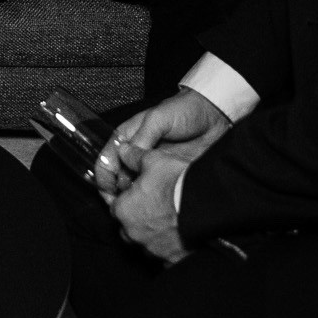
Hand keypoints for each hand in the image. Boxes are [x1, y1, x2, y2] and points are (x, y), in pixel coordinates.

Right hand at [93, 88, 229, 196]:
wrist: (213, 117)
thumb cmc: (184, 110)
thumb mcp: (159, 119)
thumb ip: (142, 137)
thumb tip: (129, 157)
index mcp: (127, 137)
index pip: (106, 160)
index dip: (104, 178)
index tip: (109, 194)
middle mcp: (136, 153)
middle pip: (118, 179)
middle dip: (117, 194)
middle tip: (124, 207)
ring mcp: (152, 166)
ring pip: (136, 187)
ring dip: (136, 198)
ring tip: (143, 206)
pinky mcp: (167, 175)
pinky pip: (155, 190)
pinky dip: (153, 199)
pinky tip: (158, 204)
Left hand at [110, 143, 195, 262]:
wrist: (208, 207)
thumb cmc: (178, 184)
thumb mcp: (155, 160)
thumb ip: (135, 157)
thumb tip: (123, 150)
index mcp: (124, 210)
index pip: (116, 207)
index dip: (127, 200)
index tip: (139, 194)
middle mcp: (134, 234)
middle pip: (129, 229)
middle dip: (138, 220)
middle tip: (155, 208)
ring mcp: (153, 250)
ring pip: (147, 244)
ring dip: (154, 235)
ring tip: (171, 222)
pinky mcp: (172, 260)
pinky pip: (167, 257)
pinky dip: (171, 249)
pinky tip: (182, 238)